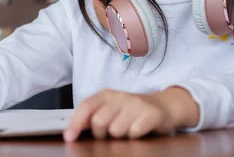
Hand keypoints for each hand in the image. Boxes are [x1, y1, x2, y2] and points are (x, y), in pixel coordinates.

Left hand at [63, 87, 198, 141]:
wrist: (163, 106)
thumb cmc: (131, 111)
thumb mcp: (110, 109)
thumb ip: (92, 116)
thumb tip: (71, 131)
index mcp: (106, 94)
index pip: (86, 107)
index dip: (75, 123)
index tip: (69, 137)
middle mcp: (119, 96)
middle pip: (98, 122)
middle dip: (101, 134)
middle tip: (111, 133)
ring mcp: (136, 104)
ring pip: (116, 130)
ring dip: (120, 136)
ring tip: (127, 129)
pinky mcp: (151, 114)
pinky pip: (134, 132)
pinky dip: (134, 136)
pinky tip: (139, 130)